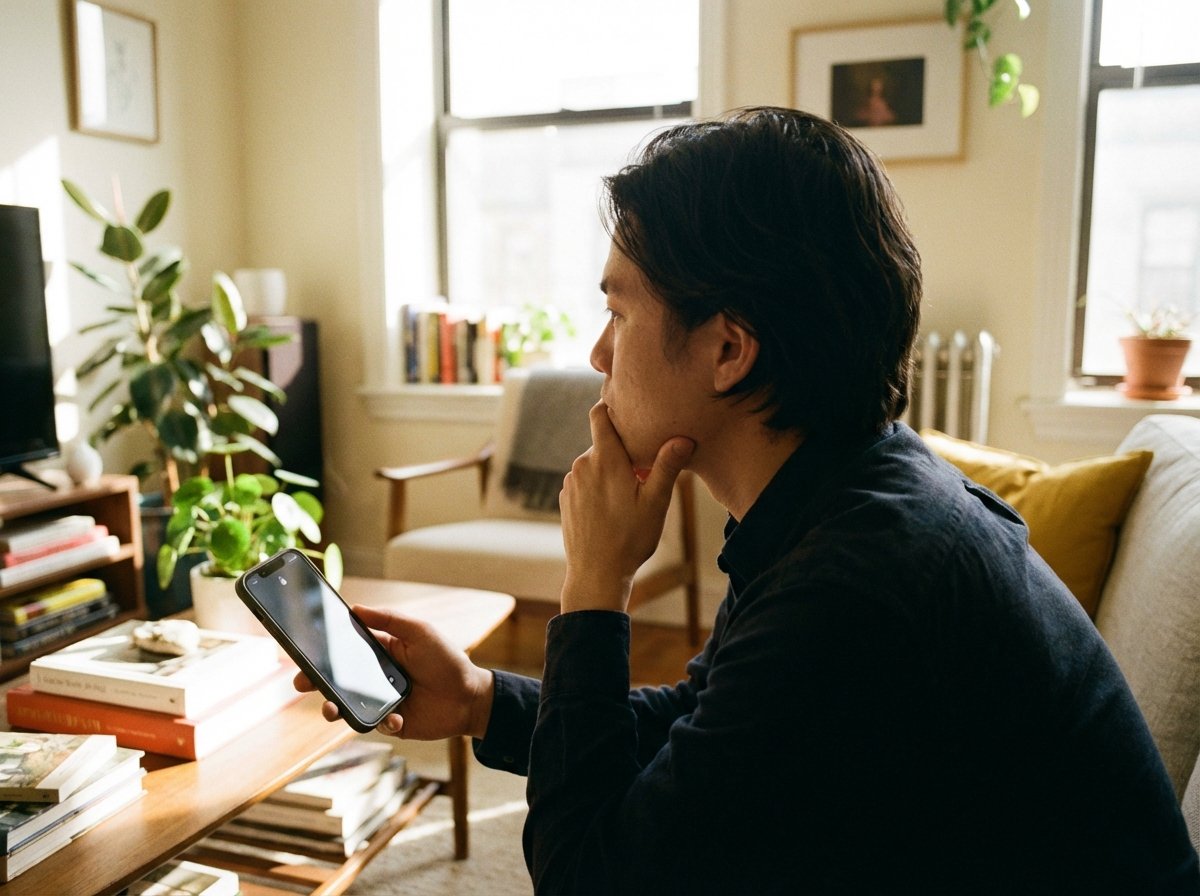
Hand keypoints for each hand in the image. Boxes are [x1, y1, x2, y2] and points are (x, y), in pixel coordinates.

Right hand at [293, 605, 494, 739]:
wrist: (470, 698)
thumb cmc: (447, 659)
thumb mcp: (420, 632)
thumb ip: (389, 620)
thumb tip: (356, 608)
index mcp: (380, 651)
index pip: (344, 650)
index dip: (322, 652)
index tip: (301, 651)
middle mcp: (375, 677)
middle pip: (336, 680)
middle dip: (315, 682)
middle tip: (301, 683)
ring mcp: (380, 701)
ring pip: (346, 706)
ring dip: (334, 708)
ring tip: (330, 709)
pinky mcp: (390, 723)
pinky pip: (373, 724)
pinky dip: (381, 722)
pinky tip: (397, 718)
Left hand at [558, 401, 693, 613]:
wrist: (596, 574)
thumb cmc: (629, 539)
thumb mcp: (655, 503)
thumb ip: (666, 467)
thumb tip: (683, 438)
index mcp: (604, 460)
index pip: (599, 415)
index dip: (611, 406)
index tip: (628, 410)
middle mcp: (582, 466)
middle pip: (602, 443)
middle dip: (621, 452)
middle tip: (643, 470)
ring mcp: (571, 483)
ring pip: (594, 464)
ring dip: (610, 472)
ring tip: (629, 495)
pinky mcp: (566, 499)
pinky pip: (585, 482)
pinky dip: (598, 487)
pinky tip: (612, 510)